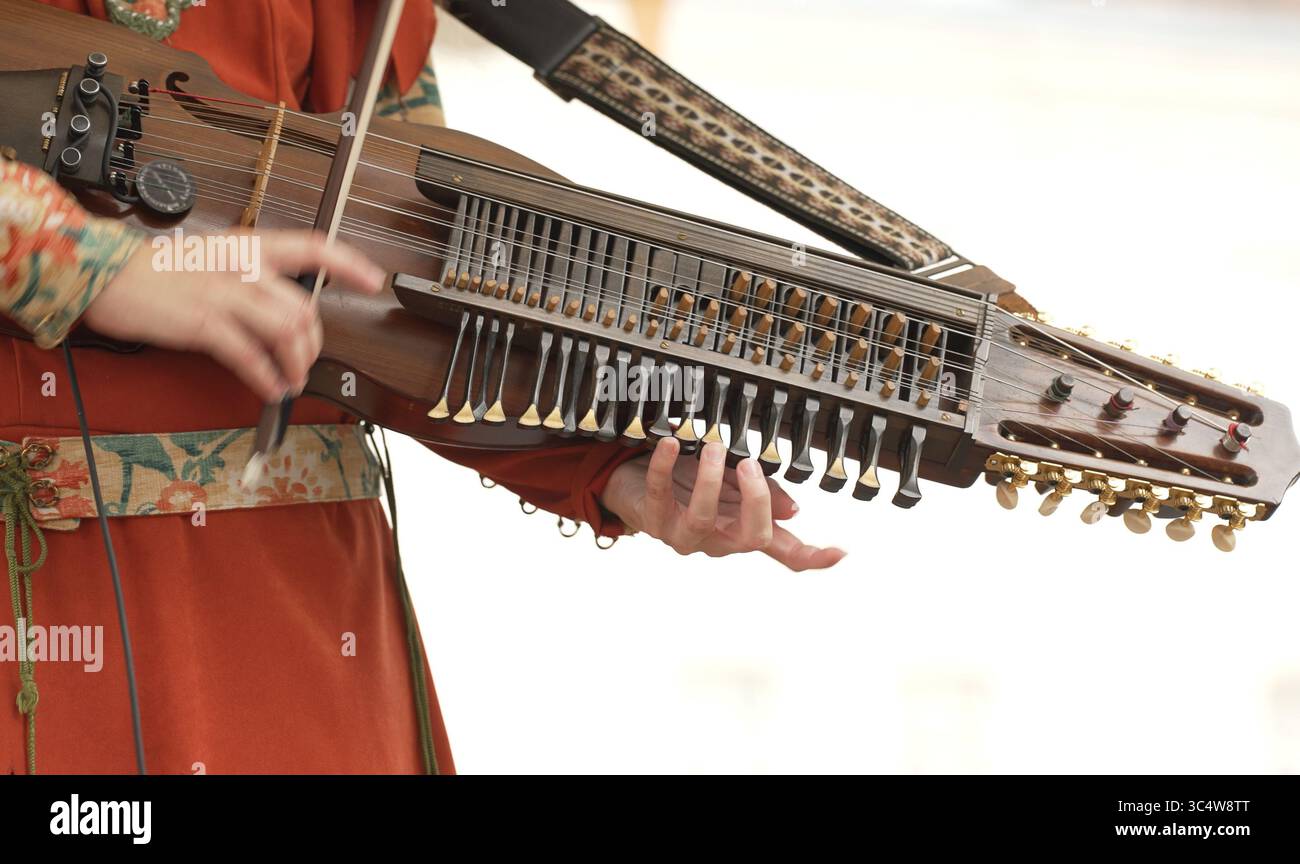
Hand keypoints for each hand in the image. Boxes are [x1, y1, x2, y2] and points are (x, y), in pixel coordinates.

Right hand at [83, 230, 384, 400]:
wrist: (103, 273)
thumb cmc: (157, 271)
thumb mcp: (213, 260)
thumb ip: (251, 277)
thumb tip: (286, 307)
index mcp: (247, 245)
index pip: (312, 245)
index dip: (348, 262)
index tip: (373, 280)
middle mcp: (241, 265)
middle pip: (302, 306)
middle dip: (314, 342)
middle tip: (307, 359)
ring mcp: (223, 293)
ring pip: (285, 330)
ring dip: (297, 363)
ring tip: (291, 380)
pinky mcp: (203, 322)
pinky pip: (249, 355)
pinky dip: (266, 377)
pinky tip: (270, 388)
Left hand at [600, 438, 845, 570]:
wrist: (640, 488)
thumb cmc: (689, 485)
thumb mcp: (732, 485)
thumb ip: (763, 494)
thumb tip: (793, 511)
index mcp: (743, 530)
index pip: (784, 551)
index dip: (812, 556)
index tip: (839, 552)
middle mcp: (718, 540)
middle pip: (750, 537)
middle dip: (755, 499)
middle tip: (751, 463)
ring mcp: (684, 535)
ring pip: (702, 519)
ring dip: (709, 480)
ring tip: (713, 448)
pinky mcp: (654, 520)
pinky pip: (660, 494)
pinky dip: (664, 467)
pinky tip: (671, 444)